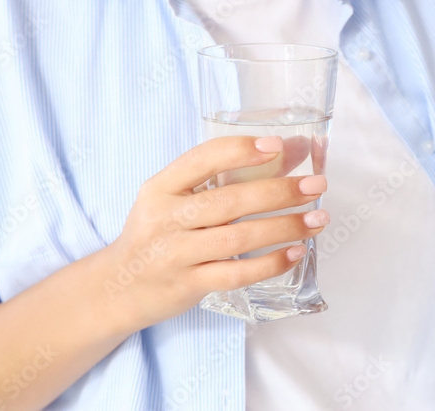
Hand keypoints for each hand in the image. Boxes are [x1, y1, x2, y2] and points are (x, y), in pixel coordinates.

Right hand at [102, 135, 329, 331]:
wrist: (117, 288)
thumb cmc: (158, 233)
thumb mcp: (173, 199)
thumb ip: (219, 178)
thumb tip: (289, 151)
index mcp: (161, 187)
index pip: (203, 159)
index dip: (241, 150)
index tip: (278, 146)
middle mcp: (165, 218)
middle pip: (230, 201)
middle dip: (280, 191)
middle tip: (317, 185)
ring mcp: (175, 254)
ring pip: (238, 238)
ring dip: (285, 227)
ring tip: (318, 220)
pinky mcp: (187, 285)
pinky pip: (236, 274)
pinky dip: (271, 263)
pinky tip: (296, 252)